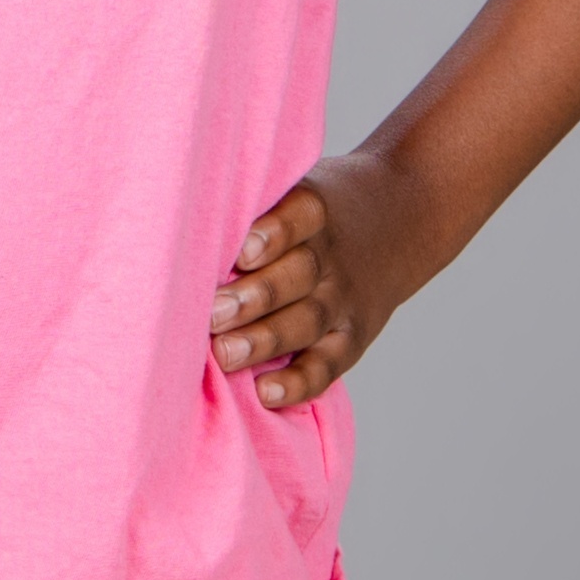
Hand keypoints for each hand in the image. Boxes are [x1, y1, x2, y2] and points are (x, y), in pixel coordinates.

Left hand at [209, 151, 436, 407]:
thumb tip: (178, 231)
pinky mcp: (351, 338)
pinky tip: (266, 392)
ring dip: (265, 339)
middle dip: (255, 297)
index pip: (300, 217)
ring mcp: (343, 301)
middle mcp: (332, 257)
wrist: (401, 220)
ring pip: (308, 321)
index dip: (274, 233)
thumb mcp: (297, 187)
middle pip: (299, 275)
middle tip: (213, 313)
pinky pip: (327, 364)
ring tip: (225, 353)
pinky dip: (299, 382)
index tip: (241, 249)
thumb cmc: (314, 211)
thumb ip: (253, 208)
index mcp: (316, 210)